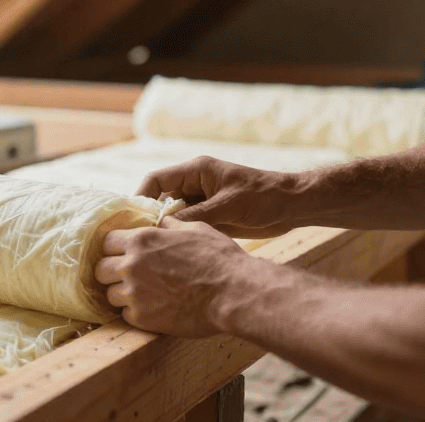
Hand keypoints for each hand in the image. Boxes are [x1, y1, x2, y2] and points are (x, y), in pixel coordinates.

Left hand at [95, 217, 246, 336]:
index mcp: (141, 240)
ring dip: (122, 294)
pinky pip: (124, 315)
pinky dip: (135, 313)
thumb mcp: (194, 229)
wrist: (233, 292)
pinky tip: (152, 309)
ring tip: (143, 295)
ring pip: (110, 294)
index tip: (124, 255)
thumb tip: (160, 222)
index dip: (116, 248)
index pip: (107, 242)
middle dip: (113, 272)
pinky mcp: (141, 318)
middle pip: (101, 269)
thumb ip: (169, 226)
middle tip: (130, 277)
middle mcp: (131, 264)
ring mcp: (134, 293)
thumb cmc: (219, 258)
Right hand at [137, 156, 299, 237]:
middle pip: (161, 199)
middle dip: (149, 217)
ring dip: (165, 230)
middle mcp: (195, 185)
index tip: (132, 219)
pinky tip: (174, 253)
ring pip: (173, 215)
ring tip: (153, 250)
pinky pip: (187, 227)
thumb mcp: (229, 205)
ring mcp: (203, 202)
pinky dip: (180, 237)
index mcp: (196, 171)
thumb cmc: (264, 197)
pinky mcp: (211, 218)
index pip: (157, 180)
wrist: (293, 206)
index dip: (141, 197)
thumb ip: (196, 215)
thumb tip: (163, 227)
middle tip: (139, 240)